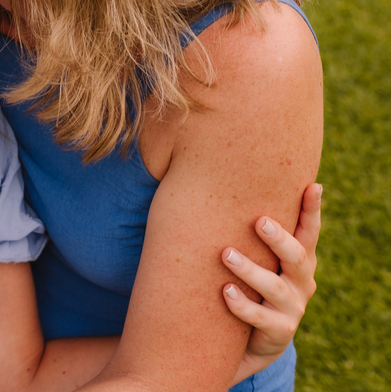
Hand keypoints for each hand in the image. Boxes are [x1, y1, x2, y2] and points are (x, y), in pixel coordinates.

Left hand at [226, 183, 322, 383]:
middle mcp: (301, 281)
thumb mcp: (255, 259)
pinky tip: (225, 291)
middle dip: (278, 238)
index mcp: (298, 260)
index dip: (313, 210)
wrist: (247, 342)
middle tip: (258, 221)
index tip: (314, 186)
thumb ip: (246, 232)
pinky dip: (242, 304)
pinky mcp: (280, 332)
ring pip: (274, 286)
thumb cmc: (247, 287)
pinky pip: (261, 318)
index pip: (308, 232)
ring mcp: (293, 308)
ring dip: (250, 269)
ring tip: (226, 254)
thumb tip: (214, 186)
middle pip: (296, 256)